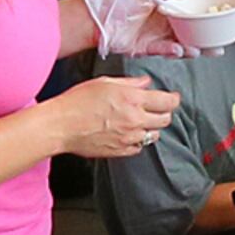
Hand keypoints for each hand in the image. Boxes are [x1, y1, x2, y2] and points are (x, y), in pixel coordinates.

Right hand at [54, 75, 179, 158]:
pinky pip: (139, 147)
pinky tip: (128, 133)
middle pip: (165, 120)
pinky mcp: (121, 151)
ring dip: (151, 128)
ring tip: (139, 121)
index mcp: (132, 99)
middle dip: (164, 113)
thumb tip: (145, 83)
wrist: (61, 125)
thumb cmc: (77, 102)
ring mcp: (129, 137)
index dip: (173, 99)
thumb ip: (129, 83)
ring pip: (154, 135)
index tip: (173, 98)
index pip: (167, 102)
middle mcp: (134, 120)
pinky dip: (137, 141)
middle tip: (157, 109)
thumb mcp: (104, 83)